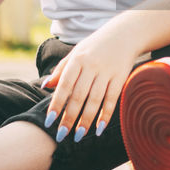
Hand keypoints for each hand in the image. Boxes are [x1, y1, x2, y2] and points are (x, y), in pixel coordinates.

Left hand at [41, 27, 141, 143]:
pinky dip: (105, 115)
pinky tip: (99, 129)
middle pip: (79, 96)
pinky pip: (112, 99)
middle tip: (62, 136)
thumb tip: (44, 86)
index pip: (64, 85)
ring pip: (95, 100)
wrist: (124, 33)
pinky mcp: (121, 77)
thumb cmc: (95, 46)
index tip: (49, 122)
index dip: (56, 104)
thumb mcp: (76, 52)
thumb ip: (61, 69)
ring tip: (78, 136)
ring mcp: (107, 71)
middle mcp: (91, 65)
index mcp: (77, 59)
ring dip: (86, 120)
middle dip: (69, 118)